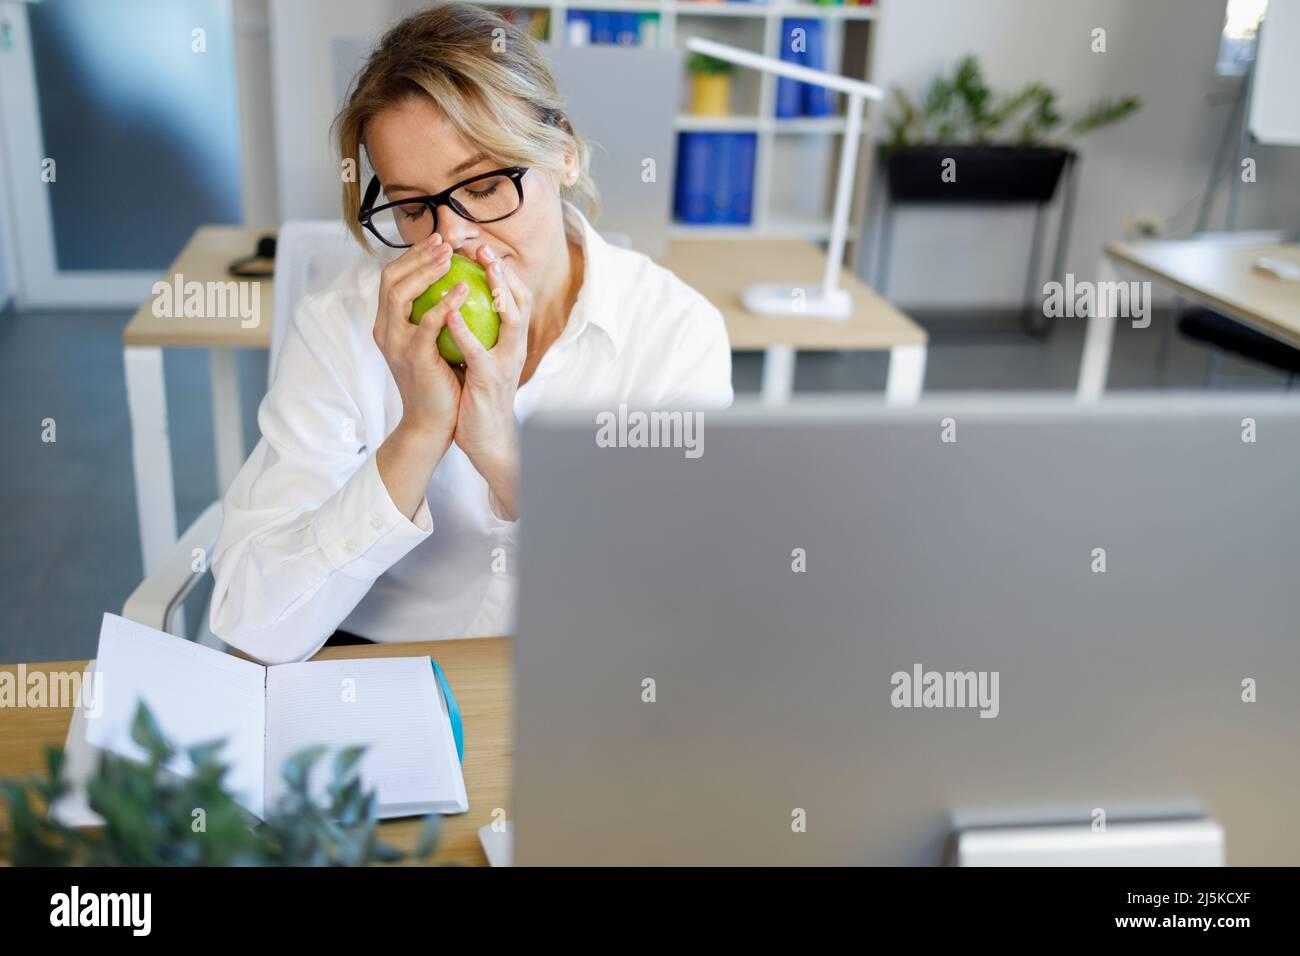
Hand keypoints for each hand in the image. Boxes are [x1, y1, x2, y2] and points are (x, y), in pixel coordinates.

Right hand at [372, 233, 465, 517]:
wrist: (433, 423)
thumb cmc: (440, 381)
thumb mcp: (434, 343)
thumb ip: (435, 316)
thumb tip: (455, 284)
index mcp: (388, 324)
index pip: (391, 279)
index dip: (412, 256)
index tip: (438, 241)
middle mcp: (385, 330)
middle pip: (390, 278)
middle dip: (416, 255)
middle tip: (445, 240)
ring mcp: (396, 344)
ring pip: (401, 294)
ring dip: (426, 270)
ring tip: (451, 257)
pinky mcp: (414, 358)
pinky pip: (428, 323)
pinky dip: (445, 303)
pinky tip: (464, 289)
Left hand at [442, 244, 532, 518]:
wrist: (484, 437)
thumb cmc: (476, 394)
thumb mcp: (479, 355)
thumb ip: (475, 328)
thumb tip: (458, 298)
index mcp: (510, 339)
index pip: (515, 296)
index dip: (503, 269)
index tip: (483, 245)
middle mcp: (515, 347)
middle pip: (520, 300)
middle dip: (505, 270)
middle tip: (484, 245)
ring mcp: (507, 363)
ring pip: (512, 320)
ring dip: (498, 291)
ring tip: (480, 268)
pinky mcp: (491, 381)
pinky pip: (479, 352)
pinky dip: (465, 332)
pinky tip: (448, 314)